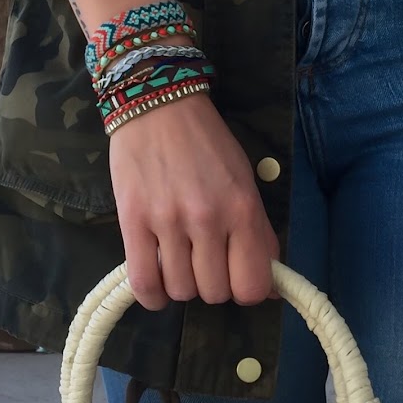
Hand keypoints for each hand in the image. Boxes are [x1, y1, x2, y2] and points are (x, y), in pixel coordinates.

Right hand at [109, 93, 279, 309]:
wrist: (159, 107)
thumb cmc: (208, 144)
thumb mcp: (246, 181)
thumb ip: (259, 234)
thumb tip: (269, 286)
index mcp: (243, 209)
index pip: (251, 286)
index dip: (246, 290)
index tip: (237, 276)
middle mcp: (208, 219)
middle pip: (213, 293)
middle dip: (212, 284)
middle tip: (206, 262)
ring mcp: (168, 222)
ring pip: (180, 291)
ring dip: (182, 285)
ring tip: (180, 261)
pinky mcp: (132, 222)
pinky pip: (142, 283)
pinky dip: (152, 295)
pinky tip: (157, 283)